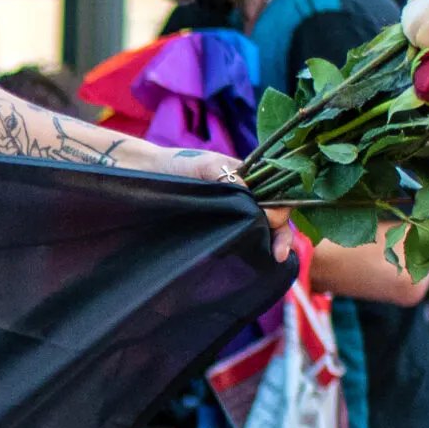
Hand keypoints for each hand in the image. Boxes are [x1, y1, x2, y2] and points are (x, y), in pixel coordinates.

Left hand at [142, 146, 292, 259]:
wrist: (148, 177)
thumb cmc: (179, 165)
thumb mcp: (206, 164)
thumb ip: (228, 175)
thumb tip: (249, 193)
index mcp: (251, 183)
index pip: (277, 199)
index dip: (280, 213)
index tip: (272, 223)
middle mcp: (245, 203)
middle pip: (273, 221)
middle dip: (280, 236)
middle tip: (277, 253)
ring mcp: (231, 220)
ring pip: (256, 236)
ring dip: (265, 247)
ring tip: (272, 259)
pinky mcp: (214, 235)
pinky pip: (232, 246)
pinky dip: (242, 253)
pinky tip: (246, 263)